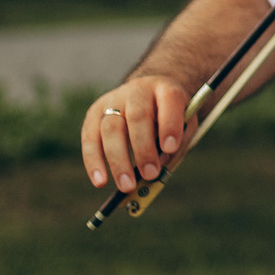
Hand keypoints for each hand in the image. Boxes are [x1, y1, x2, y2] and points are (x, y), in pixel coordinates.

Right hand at [82, 73, 188, 191]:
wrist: (148, 94)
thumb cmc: (169, 117)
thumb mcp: (184, 125)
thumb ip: (176, 145)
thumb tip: (158, 168)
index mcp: (166, 89)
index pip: (169, 100)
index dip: (170, 124)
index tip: (170, 148)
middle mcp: (138, 91)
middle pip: (138, 116)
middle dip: (144, 148)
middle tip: (150, 174)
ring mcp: (114, 100)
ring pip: (111, 128)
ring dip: (118, 160)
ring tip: (127, 185)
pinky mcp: (94, 112)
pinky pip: (89, 137)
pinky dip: (94, 161)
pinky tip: (100, 181)